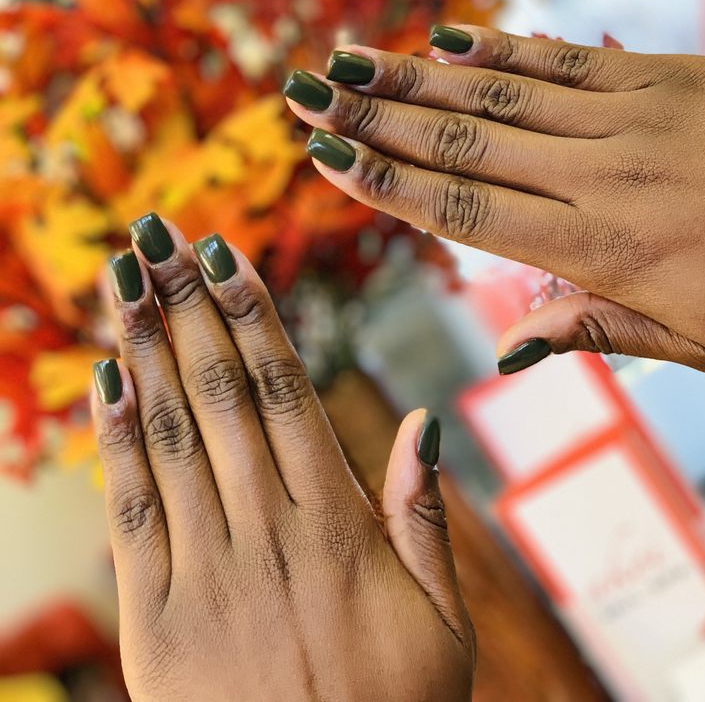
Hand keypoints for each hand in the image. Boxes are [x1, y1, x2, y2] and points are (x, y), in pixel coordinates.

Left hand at [92, 213, 473, 701]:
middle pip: (221, 395)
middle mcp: (269, 533)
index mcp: (339, 527)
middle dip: (185, 307)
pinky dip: (118, 446)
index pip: (285, 393)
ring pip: (173, 437)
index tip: (223, 257)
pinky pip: (134, 517)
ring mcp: (209, 574)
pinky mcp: (157, 623)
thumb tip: (422, 421)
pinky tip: (106, 384)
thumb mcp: (442, 625)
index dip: (250, 318)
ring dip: (144, 351)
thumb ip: (426, 519)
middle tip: (157, 236)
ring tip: (123, 281)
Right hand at [283, 25, 704, 374]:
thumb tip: (512, 349)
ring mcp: (629, 118)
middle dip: (373, 119)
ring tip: (345, 59)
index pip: (467, 215)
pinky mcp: (661, 75)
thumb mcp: (699, 344)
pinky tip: (443, 39)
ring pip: (497, 97)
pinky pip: (562, 60)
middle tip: (303, 94)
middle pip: (461, 147)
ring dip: (411, 77)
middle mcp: (599, 178)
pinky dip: (498, 49)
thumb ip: (597, 333)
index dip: (389, 186)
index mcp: (601, 252)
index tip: (327, 162)